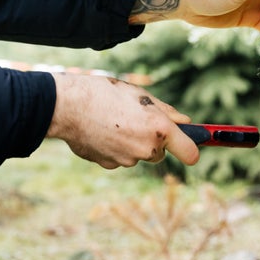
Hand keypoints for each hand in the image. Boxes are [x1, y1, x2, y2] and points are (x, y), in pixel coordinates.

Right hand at [46, 73, 198, 168]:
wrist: (67, 106)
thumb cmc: (106, 93)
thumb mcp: (141, 95)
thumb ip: (166, 111)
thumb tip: (185, 121)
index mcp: (159, 129)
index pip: (190, 153)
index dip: (191, 148)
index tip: (190, 144)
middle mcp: (146, 148)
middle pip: (160, 152)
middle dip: (153, 140)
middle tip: (136, 120)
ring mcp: (127, 160)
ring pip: (137, 154)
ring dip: (131, 142)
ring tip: (113, 121)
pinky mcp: (109, 165)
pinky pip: (119, 158)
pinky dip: (114, 148)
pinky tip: (102, 131)